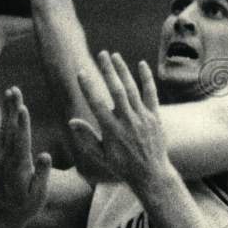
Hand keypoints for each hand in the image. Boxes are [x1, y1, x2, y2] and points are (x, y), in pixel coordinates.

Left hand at [0, 86, 51, 227]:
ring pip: (2, 128)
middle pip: (11, 129)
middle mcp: (6, 159)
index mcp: (19, 168)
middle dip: (14, 108)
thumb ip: (42, 175)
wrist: (1, 217)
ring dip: (6, 109)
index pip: (21, 142)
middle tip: (16, 89)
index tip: (23, 108)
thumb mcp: (38, 196)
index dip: (22, 124)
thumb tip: (45, 155)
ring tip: (10, 90)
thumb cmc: (25, 207)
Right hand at [69, 53, 174, 197]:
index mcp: (111, 130)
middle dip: (108, 70)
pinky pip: (151, 94)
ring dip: (123, 70)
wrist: (150, 174)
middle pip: (116, 90)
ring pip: (132, 89)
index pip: (97, 103)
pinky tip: (141, 65)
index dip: (88, 87)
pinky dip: (146, 79)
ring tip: (115, 55)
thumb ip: (86, 137)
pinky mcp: (155, 117)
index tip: (81, 73)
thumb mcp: (101, 155)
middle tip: (101, 53)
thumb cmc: (122, 166)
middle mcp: (127, 121)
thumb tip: (72, 121)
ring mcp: (143, 117)